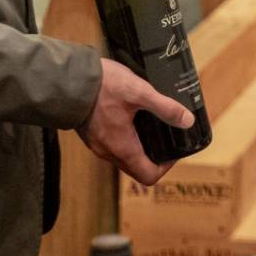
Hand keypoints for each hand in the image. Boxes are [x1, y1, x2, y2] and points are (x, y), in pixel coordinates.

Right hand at [78, 58, 191, 185]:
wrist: (67, 79)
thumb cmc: (102, 87)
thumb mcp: (139, 93)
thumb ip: (165, 107)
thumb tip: (187, 121)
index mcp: (123, 148)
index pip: (149, 176)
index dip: (167, 167)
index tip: (175, 149)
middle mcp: (108, 152)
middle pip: (137, 168)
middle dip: (155, 156)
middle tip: (167, 134)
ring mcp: (97, 144)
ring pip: (124, 157)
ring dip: (140, 147)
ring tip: (152, 124)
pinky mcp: (91, 134)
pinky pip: (112, 145)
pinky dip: (126, 138)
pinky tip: (132, 116)